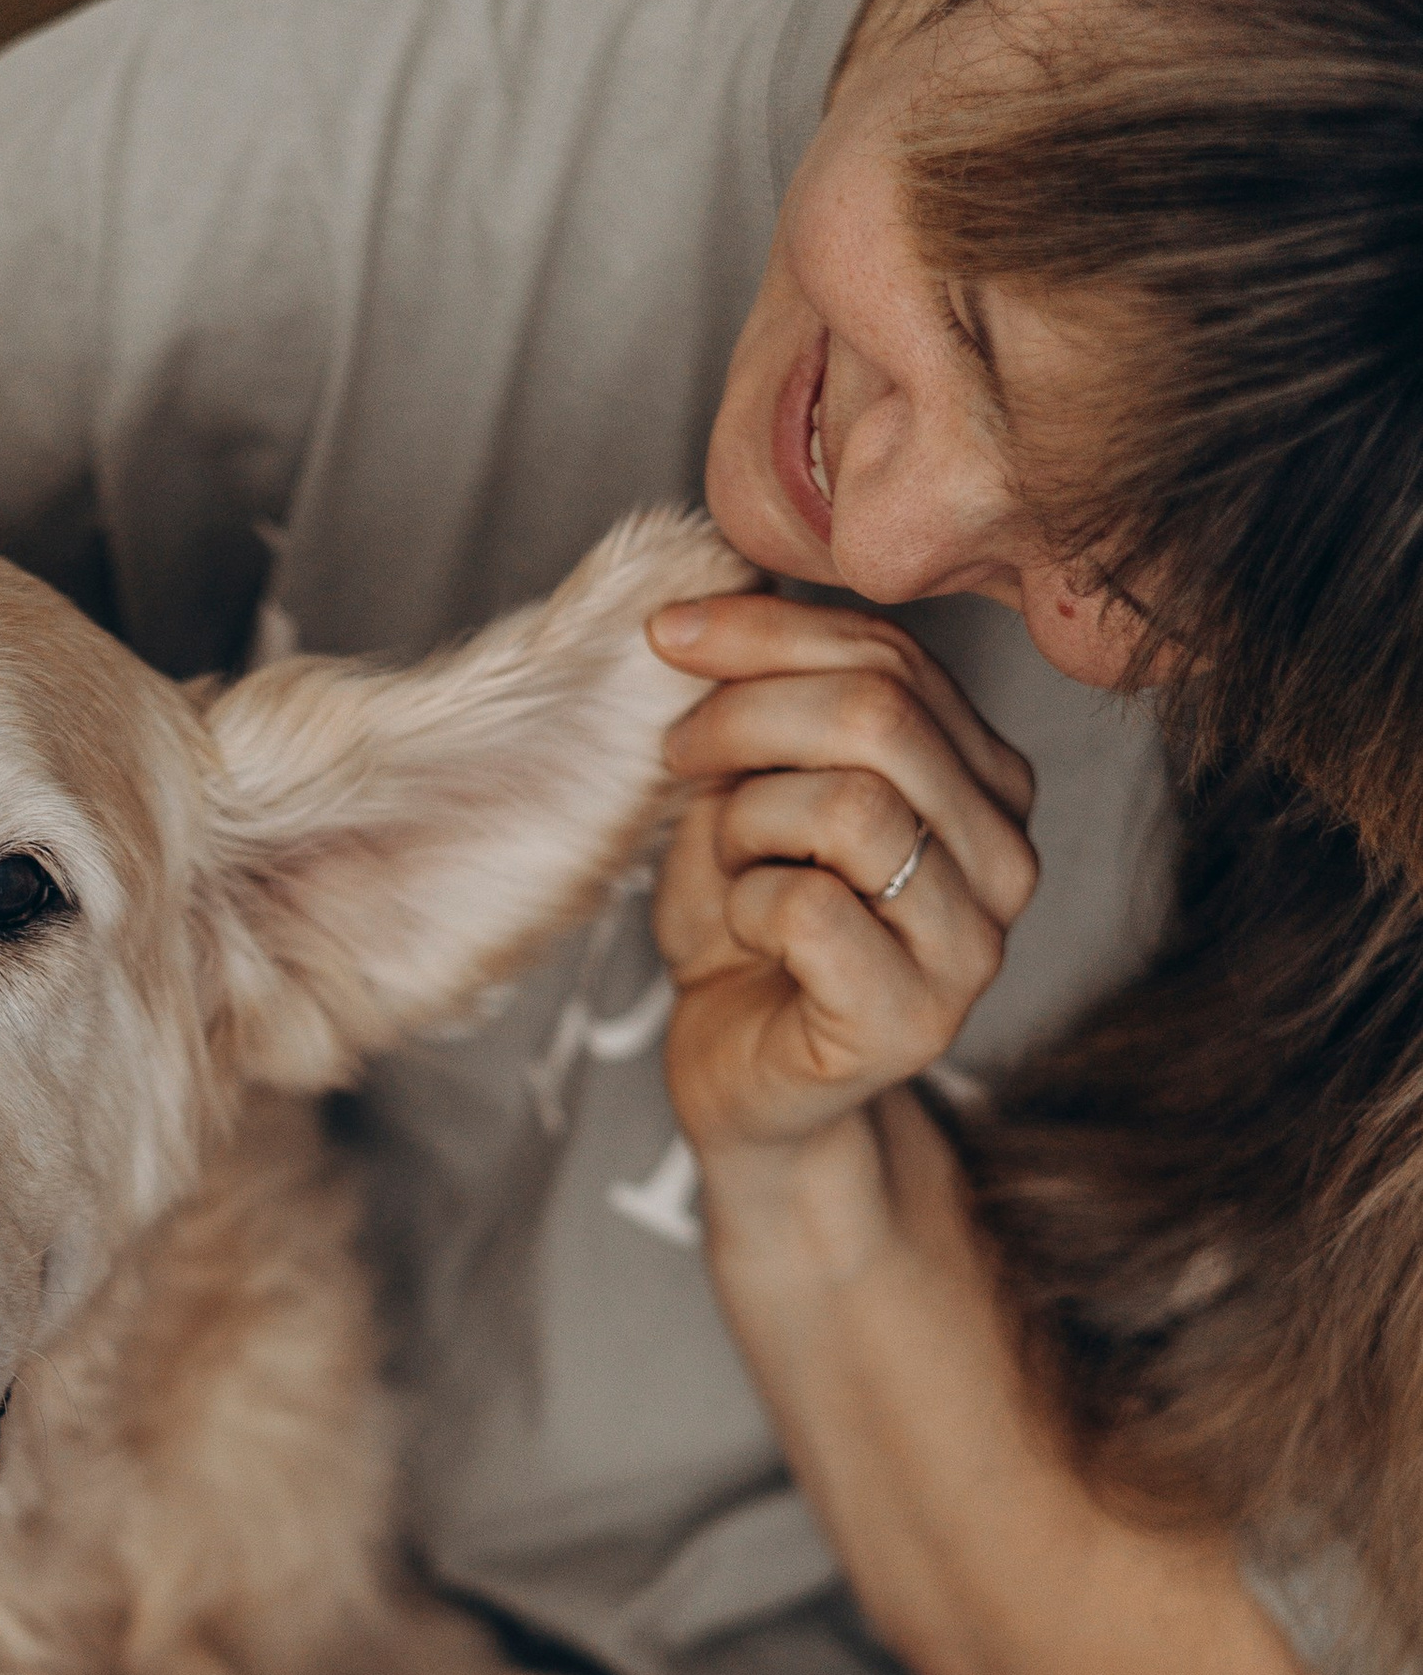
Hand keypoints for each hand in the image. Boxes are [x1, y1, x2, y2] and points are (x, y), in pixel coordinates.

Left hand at [646, 593, 1037, 1166]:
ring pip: (851, 806)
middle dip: (747, 717)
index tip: (670, 635)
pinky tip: (746, 932)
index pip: (895, 656)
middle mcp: (1005, 856)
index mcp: (984, 779)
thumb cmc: (748, 930)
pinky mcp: (915, 1019)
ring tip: (728, 863)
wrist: (742, 1080)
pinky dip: (745, 904)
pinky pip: (810, 908)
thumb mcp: (748, 788)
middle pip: (880, 715)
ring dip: (747, 822)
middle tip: (678, 758)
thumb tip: (711, 594)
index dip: (768, 630)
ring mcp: (972, 945)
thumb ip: (762, 700)